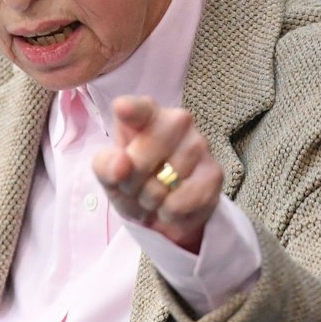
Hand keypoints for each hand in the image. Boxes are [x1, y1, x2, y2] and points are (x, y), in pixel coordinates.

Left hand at [92, 95, 223, 252]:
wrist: (164, 211)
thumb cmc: (133, 182)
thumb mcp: (109, 175)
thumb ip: (106, 166)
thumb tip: (121, 165)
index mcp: (147, 114)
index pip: (139, 108)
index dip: (130, 109)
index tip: (122, 109)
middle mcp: (177, 121)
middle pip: (143, 155)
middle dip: (131, 181)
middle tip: (134, 185)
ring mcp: (199, 144)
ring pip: (163, 182)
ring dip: (151, 199)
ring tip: (154, 195)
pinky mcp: (214, 173)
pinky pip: (181, 201)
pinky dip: (169, 212)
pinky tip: (171, 206)